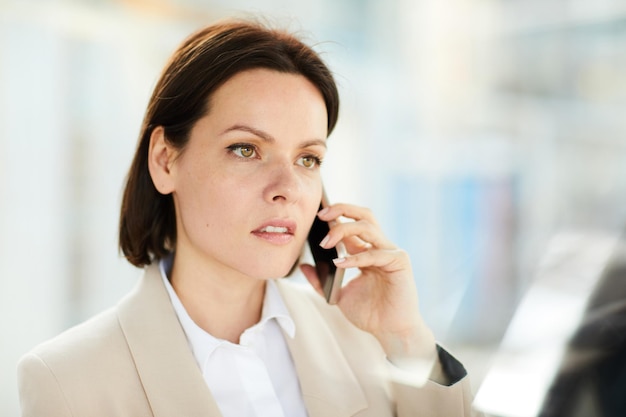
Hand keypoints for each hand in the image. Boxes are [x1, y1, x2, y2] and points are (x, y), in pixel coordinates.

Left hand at [300, 203, 437, 365]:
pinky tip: (339, 264)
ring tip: (325, 242)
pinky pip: (375, 253)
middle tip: (322, 215)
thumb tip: (303, 266)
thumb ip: (321, 281)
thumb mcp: (338, 295)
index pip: (352, 223)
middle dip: (342, 210)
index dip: (335, 215)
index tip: (315, 214)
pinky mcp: (399, 262)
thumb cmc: (369, 314)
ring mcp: (390, 253)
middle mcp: (379, 247)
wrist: (391, 332)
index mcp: (366, 251)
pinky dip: (355, 258)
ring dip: (344, 230)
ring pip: (368, 227)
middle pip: (363, 216)